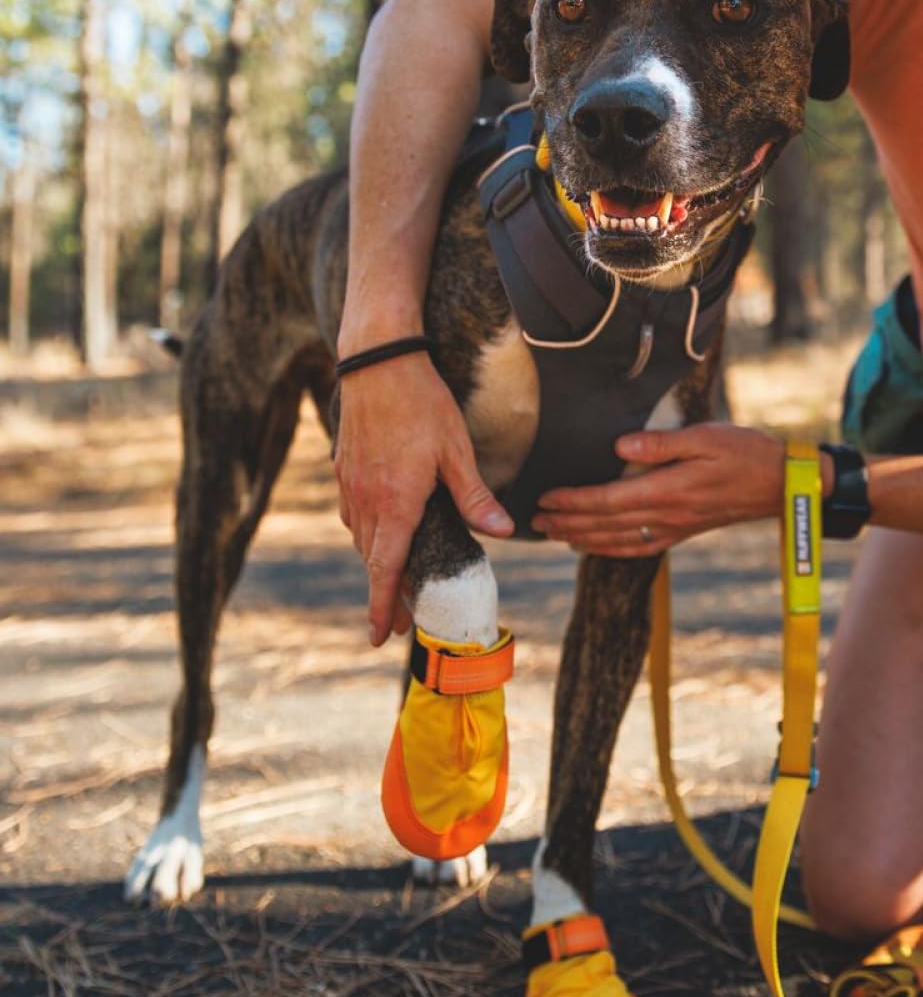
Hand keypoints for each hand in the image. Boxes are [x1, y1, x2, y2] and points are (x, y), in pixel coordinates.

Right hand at [333, 352, 511, 643]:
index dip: (383, 605)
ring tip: (394, 582)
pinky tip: (381, 530)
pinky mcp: (344, 468)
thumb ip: (474, 495)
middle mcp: (366, 500)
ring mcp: (350, 484)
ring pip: (361, 537)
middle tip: (404, 621)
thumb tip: (503, 531)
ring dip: (376, 563)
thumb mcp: (456, 449)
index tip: (381, 637)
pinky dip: (368, 532)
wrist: (377, 359)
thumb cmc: (421, 401)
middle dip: (387, 593)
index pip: (385, 568)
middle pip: (373, 560)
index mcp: (395, 502)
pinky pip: (354, 513)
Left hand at [533, 423, 785, 555]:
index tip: (547, 498)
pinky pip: (639, 547)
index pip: (608, 500)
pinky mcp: (683, 531)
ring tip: (554, 534)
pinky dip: (611, 549)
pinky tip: (594, 548)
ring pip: (618, 540)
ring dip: (582, 538)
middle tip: (536, 520)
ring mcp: (675, 527)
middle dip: (568, 522)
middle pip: (606, 524)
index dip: (574, 501)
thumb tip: (619, 445)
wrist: (781, 482)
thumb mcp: (706, 436)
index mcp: (668, 490)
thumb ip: (660, 443)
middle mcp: (667, 515)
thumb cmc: (744, 452)